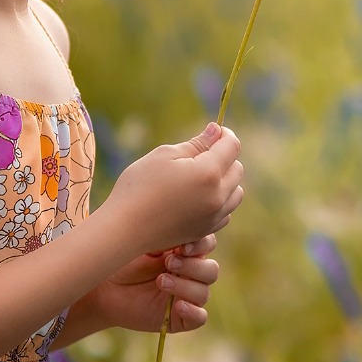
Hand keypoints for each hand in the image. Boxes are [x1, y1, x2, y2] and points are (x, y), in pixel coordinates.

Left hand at [86, 235, 221, 333]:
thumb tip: (184, 238)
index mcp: (186, 252)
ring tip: (161, 282)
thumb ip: (166, 240)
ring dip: (185, 286)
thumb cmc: (123, 263)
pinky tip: (177, 306)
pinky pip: (200, 317)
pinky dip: (193, 311)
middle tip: (168, 263)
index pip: (208, 244)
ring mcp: (187, 297)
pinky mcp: (181, 318)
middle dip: (192, 266)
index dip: (203, 244)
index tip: (183, 247)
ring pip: (204, 293)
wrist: (105, 289)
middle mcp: (191, 274)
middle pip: (211, 270)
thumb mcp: (144, 246)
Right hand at [99, 123, 245, 252]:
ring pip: (236, 192)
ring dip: (225, 180)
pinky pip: (226, 212)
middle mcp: (218, 196)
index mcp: (209, 173)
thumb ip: (196, 143)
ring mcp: (214, 217)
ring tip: (200, 176)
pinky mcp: (206, 231)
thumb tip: (217, 132)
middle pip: (237, 169)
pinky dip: (219, 201)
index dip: (224, 134)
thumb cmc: (140, 186)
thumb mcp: (165, 155)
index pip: (232, 146)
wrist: (124, 228)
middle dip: (225, 157)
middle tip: (202, 153)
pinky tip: (198, 196)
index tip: (213, 131)